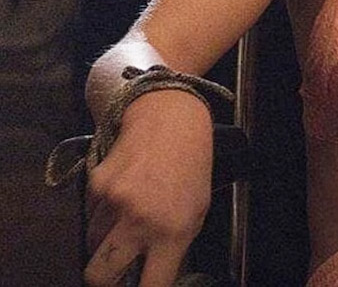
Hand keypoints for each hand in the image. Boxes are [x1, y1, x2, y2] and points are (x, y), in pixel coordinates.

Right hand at [83, 90, 213, 285]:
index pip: (151, 285)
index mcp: (173, 230)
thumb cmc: (192, 164)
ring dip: (104, 238)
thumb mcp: (197, 209)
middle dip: (102, 278)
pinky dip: (100, 209)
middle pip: (100, 275)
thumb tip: (151, 273)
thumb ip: (174, 244)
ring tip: (126, 214)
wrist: (171, 117)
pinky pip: (90, 212)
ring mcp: (114, 201)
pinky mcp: (96, 183)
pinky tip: (121, 190)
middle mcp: (140, 220)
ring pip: (92, 241)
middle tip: (113, 270)